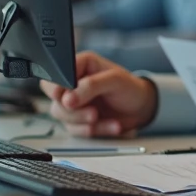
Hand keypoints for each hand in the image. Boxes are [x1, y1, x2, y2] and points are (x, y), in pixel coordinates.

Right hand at [40, 52, 157, 137]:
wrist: (141, 108)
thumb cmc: (130, 88)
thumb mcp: (115, 80)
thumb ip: (91, 85)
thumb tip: (68, 98)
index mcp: (81, 65)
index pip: (55, 74)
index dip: (56, 88)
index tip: (67, 99)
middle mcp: (73, 83)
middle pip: (55, 98)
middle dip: (72, 109)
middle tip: (93, 112)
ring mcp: (73, 103)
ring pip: (62, 115)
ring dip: (83, 121)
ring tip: (100, 117)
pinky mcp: (77, 120)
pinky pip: (75, 129)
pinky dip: (94, 130)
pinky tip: (111, 125)